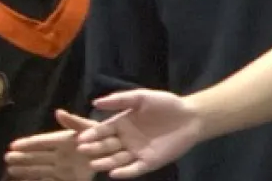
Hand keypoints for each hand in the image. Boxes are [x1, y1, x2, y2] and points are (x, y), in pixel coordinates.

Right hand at [1, 112, 97, 179]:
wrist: (116, 157)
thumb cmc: (104, 139)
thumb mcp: (91, 128)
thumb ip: (74, 122)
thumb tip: (58, 112)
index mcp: (64, 140)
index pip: (42, 142)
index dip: (28, 143)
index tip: (13, 144)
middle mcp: (61, 154)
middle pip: (38, 156)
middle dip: (23, 157)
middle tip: (7, 158)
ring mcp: (63, 167)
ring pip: (40, 169)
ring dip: (27, 170)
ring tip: (11, 170)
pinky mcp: (69, 178)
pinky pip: (51, 180)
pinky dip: (40, 180)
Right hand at [78, 90, 203, 177]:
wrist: (191, 116)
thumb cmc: (166, 104)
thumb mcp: (142, 97)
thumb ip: (120, 99)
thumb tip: (95, 102)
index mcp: (120, 124)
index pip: (101, 130)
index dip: (91, 134)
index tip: (80, 138)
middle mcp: (124, 140)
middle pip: (106, 146)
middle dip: (94, 148)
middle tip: (82, 150)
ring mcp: (135, 152)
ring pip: (116, 159)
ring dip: (105, 162)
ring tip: (94, 164)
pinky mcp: (148, 162)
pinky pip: (134, 169)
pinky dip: (124, 172)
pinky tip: (115, 173)